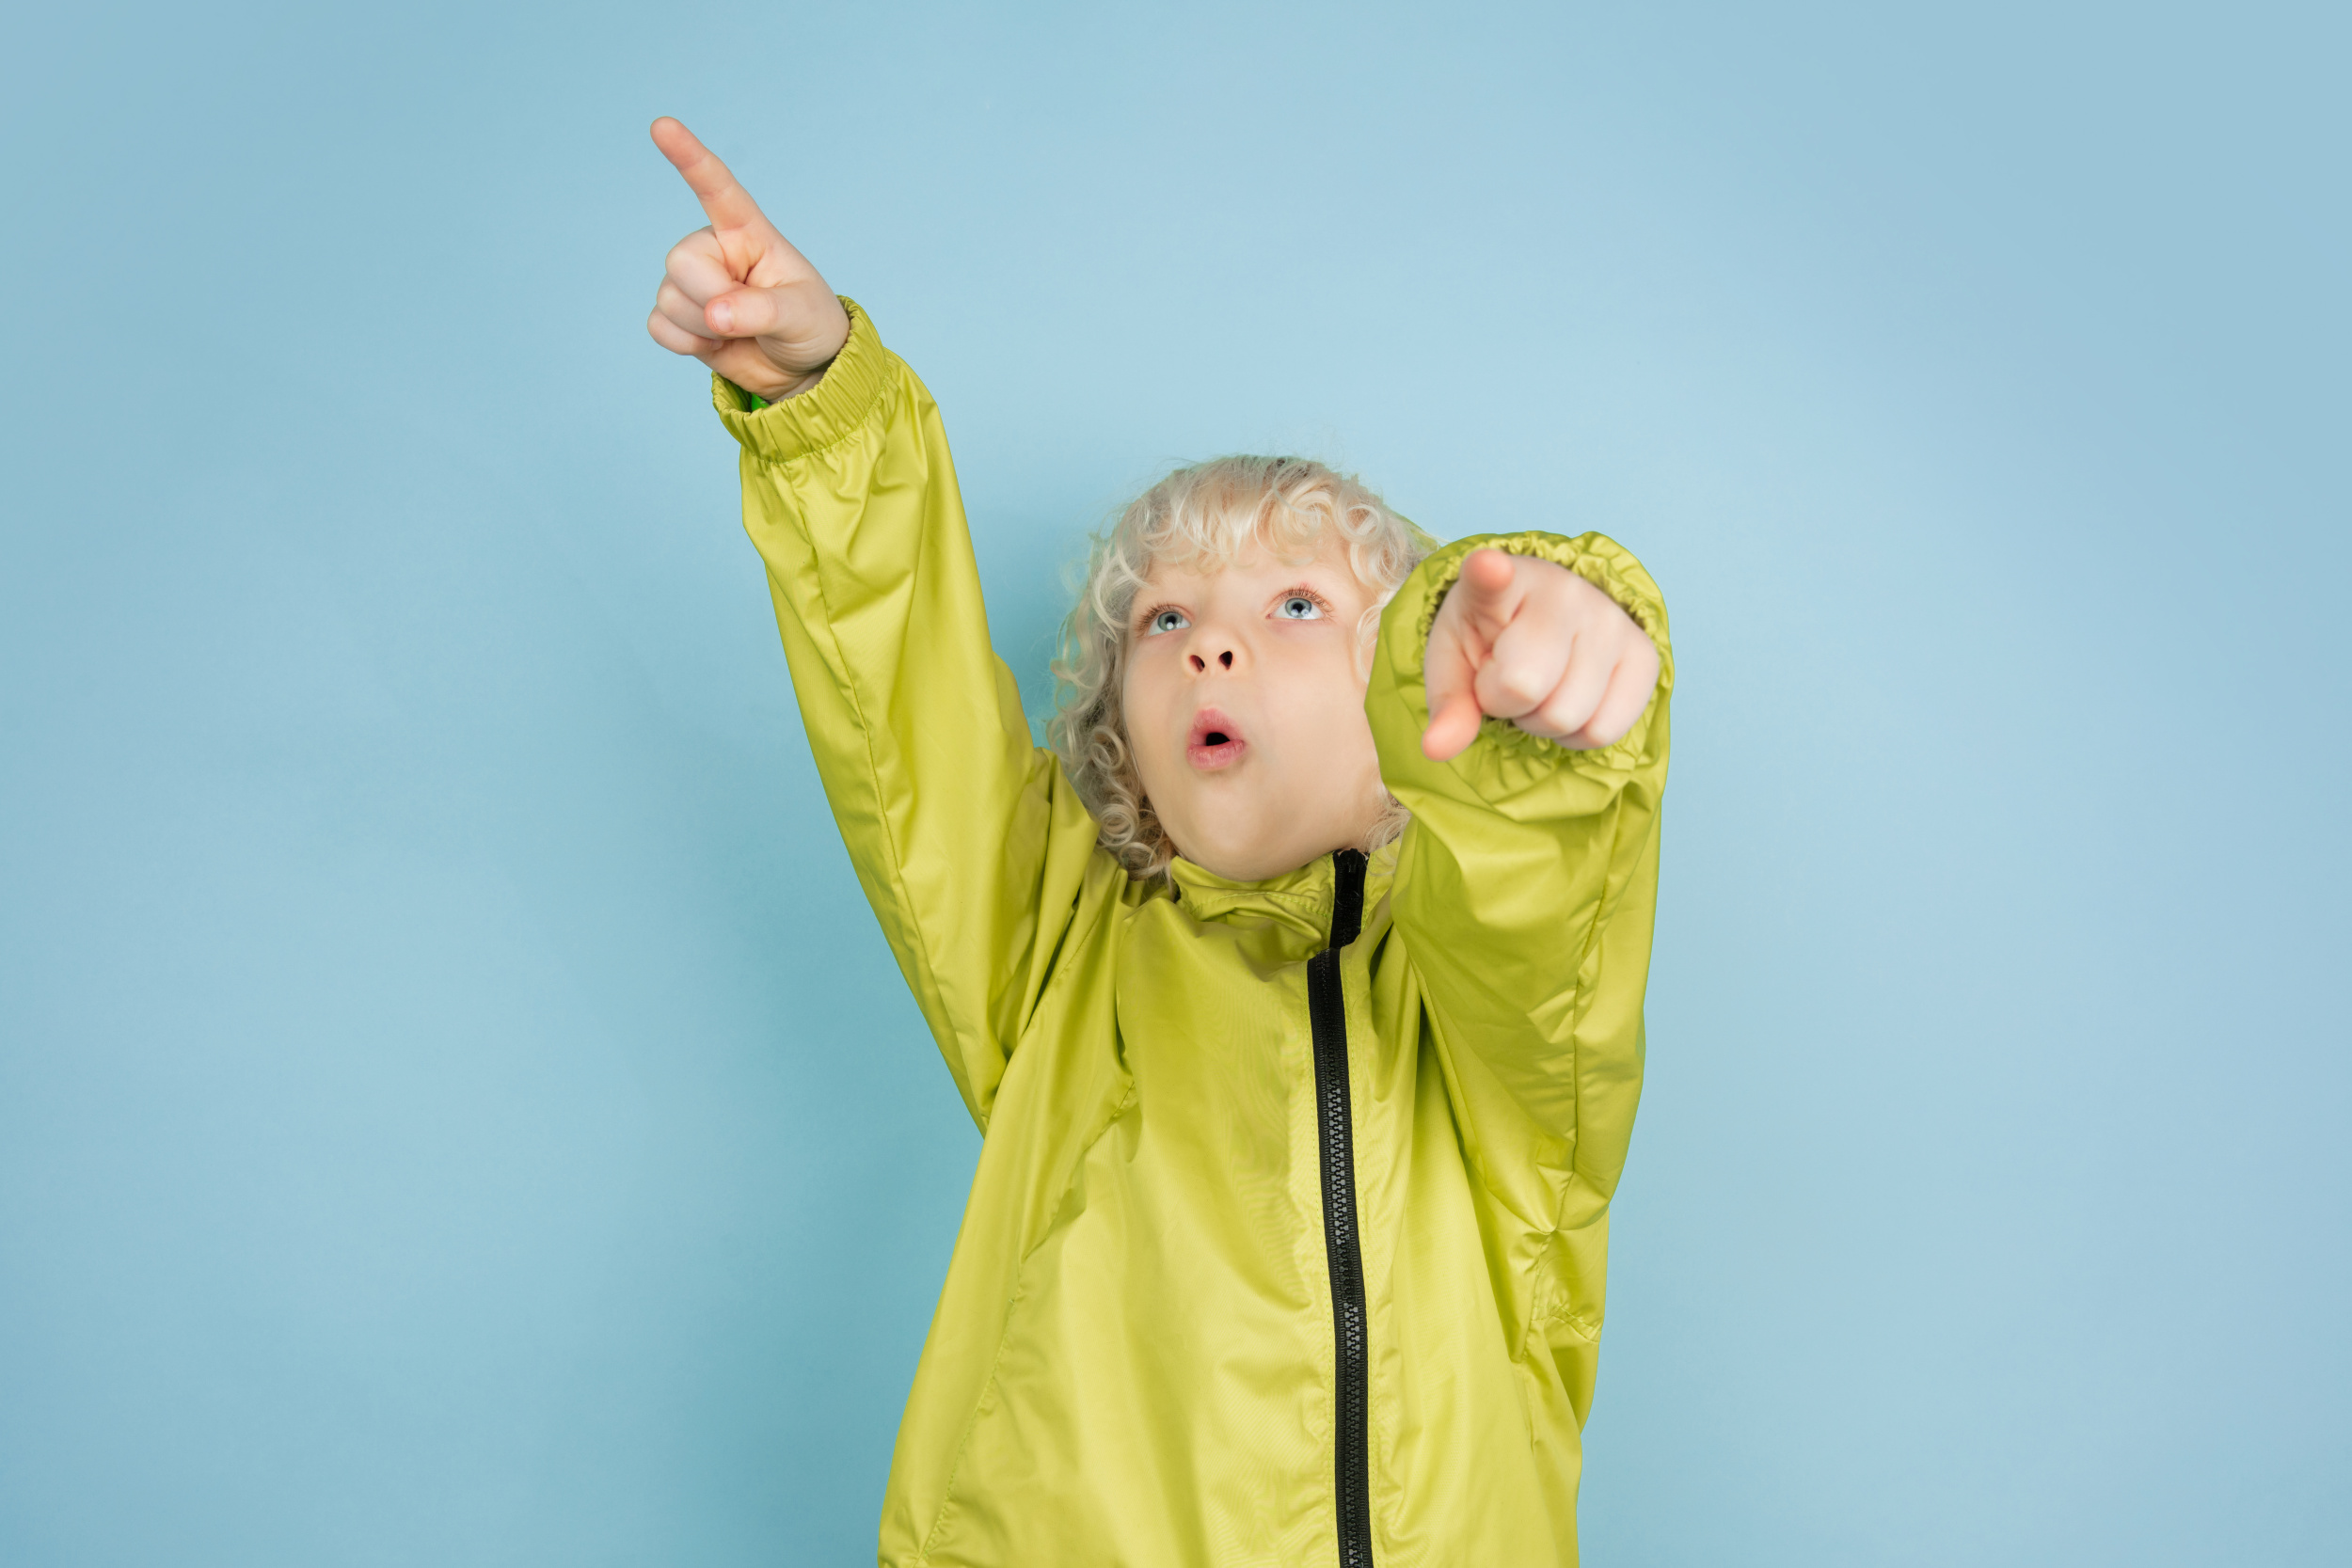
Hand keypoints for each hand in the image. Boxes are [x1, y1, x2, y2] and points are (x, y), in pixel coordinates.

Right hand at [645, 117, 850, 399]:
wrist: (802, 369)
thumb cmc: (809, 325)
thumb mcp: (799, 314)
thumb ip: (761, 310)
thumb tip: (715, 314)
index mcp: (748, 233)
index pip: (717, 188)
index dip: (689, 157)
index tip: (661, 126)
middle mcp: (714, 249)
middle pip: (681, 260)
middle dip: (711, 296)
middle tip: (747, 317)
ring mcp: (693, 282)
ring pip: (669, 297)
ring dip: (704, 327)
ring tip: (739, 331)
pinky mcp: (678, 316)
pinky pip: (659, 326)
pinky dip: (686, 343)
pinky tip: (714, 343)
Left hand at [1421, 549, 1659, 760]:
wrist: (1544, 625)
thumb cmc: (1490, 643)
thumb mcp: (1453, 666)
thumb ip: (1447, 705)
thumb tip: (1435, 749)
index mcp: (1499, 584)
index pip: (1492, 577)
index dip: (1489, 574)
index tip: (1488, 567)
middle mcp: (1563, 591)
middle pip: (1525, 687)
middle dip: (1506, 703)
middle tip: (1506, 681)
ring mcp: (1610, 619)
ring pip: (1568, 716)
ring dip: (1542, 720)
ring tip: (1539, 689)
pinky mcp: (1644, 654)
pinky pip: (1604, 730)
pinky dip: (1578, 735)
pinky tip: (1568, 701)